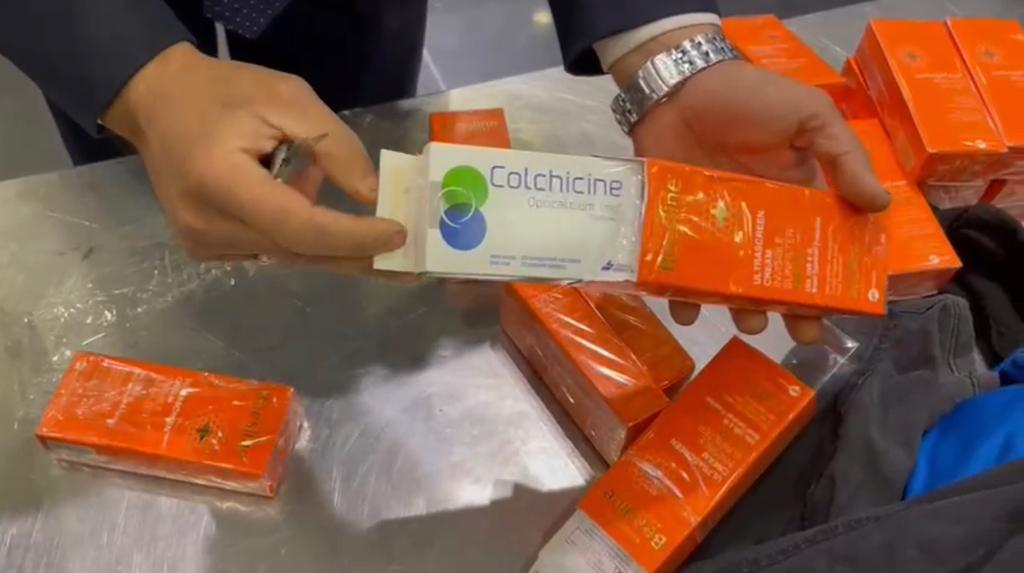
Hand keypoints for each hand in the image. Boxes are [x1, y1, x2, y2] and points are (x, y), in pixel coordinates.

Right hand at [102, 42, 405, 272]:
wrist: (156, 103)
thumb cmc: (224, 93)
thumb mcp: (288, 99)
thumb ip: (334, 147)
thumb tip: (373, 197)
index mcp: (220, 182)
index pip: (300, 228)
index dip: (353, 237)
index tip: (398, 235)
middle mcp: (207, 226)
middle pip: (299, 253)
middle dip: (358, 257)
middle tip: (408, 267)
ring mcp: (202, 244)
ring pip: (288, 257)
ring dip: (332, 245)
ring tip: (373, 231)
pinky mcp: (206, 249)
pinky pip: (271, 251)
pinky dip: (302, 238)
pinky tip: (310, 203)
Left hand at [612, 27, 889, 343]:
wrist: (675, 86)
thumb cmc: (748, 98)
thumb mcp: (809, 116)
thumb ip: (843, 158)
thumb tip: (881, 206)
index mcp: (795, 197)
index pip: (819, 245)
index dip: (831, 277)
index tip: (842, 307)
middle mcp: (756, 219)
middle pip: (775, 273)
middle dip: (789, 306)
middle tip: (800, 333)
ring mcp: (714, 227)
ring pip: (729, 281)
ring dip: (739, 307)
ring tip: (750, 322)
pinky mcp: (674, 229)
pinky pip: (677, 272)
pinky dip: (679, 296)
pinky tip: (686, 311)